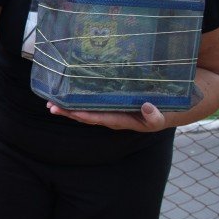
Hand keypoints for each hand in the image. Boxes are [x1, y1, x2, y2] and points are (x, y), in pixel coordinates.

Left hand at [47, 101, 166, 131]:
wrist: (167, 112)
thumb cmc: (162, 114)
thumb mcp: (161, 118)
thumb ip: (155, 116)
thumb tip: (146, 107)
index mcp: (121, 120)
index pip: (99, 118)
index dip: (85, 115)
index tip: (71, 112)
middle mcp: (112, 118)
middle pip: (87, 116)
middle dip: (69, 112)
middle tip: (51, 107)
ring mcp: (110, 112)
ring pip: (86, 111)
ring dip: (69, 108)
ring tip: (52, 104)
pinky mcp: (110, 105)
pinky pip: (91, 106)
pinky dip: (77, 102)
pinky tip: (66, 98)